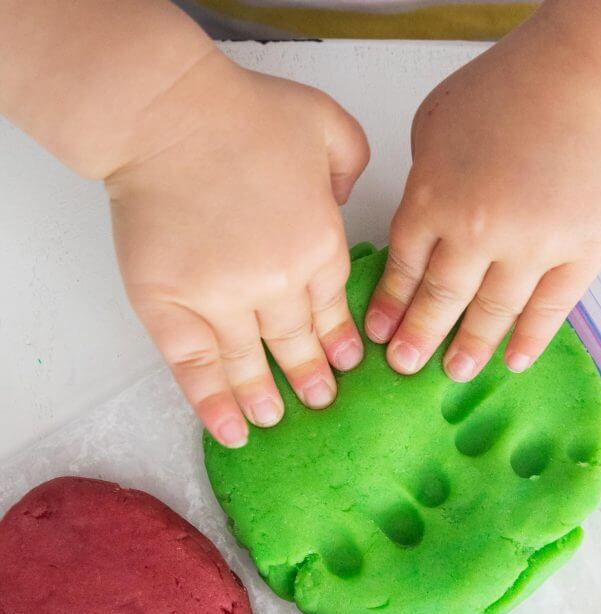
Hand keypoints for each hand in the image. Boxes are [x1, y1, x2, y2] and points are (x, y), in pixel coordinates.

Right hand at [106, 53, 368, 445]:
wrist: (166, 115)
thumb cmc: (240, 112)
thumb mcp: (324, 123)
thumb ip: (350, 162)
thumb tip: (346, 198)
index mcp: (318, 246)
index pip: (332, 309)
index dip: (339, 340)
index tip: (346, 363)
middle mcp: (277, 285)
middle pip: (297, 342)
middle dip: (311, 377)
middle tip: (319, 402)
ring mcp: (222, 302)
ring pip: (250, 363)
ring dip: (264, 397)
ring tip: (273, 421)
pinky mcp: (171, 308)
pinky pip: (196, 368)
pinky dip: (212, 403)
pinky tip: (228, 430)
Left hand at [365, 26, 600, 379]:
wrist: (586, 77)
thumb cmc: (507, 91)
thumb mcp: (434, 126)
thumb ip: (422, 184)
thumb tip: (419, 231)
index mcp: (434, 200)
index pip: (405, 269)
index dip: (391, 306)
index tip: (380, 335)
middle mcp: (478, 232)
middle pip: (441, 299)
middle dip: (419, 338)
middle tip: (406, 366)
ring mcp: (532, 246)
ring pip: (493, 312)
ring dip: (471, 346)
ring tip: (455, 371)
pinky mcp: (580, 252)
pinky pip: (550, 309)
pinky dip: (529, 340)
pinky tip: (512, 362)